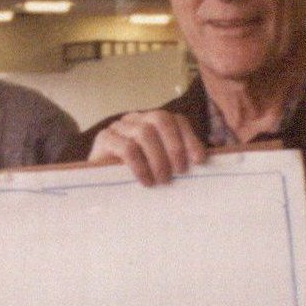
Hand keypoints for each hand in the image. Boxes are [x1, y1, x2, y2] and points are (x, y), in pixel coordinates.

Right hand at [87, 110, 207, 185]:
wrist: (101, 186)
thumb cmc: (136, 176)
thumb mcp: (160, 166)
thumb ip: (177, 161)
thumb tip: (204, 162)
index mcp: (153, 122)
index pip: (176, 120)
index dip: (190, 138)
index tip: (199, 161)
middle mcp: (137, 118)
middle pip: (160, 119)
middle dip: (175, 146)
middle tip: (179, 172)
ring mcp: (119, 126)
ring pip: (144, 132)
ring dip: (158, 158)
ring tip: (162, 180)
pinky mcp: (104, 138)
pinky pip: (126, 147)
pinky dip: (140, 166)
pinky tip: (145, 181)